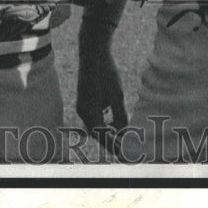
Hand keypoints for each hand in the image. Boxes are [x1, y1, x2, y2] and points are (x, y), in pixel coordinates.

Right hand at [77, 18, 127, 154]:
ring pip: (95, 124)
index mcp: (89, 112)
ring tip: (122, 136)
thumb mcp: (117, 95)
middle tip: (124, 149)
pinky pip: (94, 116)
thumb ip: (120, 115)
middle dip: (110, 140)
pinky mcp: (84, 99)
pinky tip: (114, 120)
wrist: (93, 52)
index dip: (113, 146)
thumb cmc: (106, 73)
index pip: (101, 136)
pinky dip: (104, 121)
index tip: (124, 154)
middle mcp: (83, 111)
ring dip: (108, 131)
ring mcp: (82, 105)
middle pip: (97, 132)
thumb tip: (123, 132)